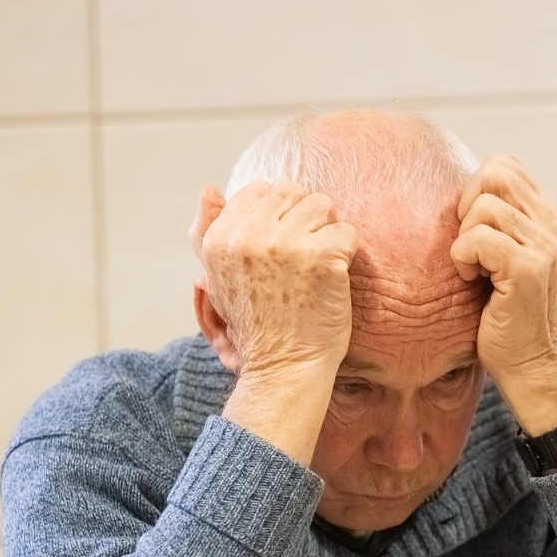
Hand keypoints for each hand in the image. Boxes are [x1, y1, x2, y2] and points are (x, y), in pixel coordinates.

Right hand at [190, 182, 359, 378]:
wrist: (283, 369)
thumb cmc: (256, 327)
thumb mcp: (218, 279)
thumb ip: (208, 232)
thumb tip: (208, 188)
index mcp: (220, 239)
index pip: (259, 191)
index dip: (280, 215)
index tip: (284, 249)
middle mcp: (248, 236)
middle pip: (292, 192)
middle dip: (305, 220)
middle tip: (305, 260)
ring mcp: (285, 244)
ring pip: (322, 205)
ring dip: (327, 233)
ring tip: (319, 268)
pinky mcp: (321, 257)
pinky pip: (347, 231)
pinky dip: (348, 254)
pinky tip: (334, 280)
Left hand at [452, 156, 556, 435]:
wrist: (530, 365)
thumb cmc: (506, 315)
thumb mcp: (504, 257)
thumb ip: (495, 221)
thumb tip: (456, 192)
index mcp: (548, 214)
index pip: (502, 166)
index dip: (474, 191)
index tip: (471, 231)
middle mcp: (552, 223)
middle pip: (493, 175)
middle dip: (467, 208)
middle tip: (468, 249)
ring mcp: (544, 245)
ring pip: (483, 206)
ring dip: (464, 239)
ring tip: (473, 271)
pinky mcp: (528, 269)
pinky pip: (477, 239)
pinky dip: (463, 259)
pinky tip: (472, 282)